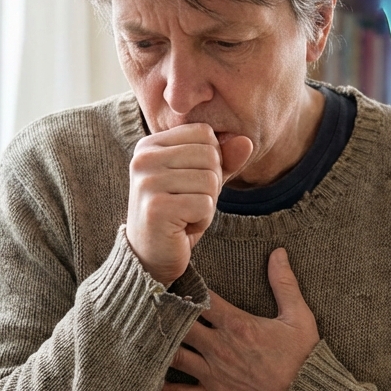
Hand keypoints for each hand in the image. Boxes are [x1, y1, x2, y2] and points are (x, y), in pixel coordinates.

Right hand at [126, 123, 252, 285]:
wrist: (151, 257)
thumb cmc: (178, 214)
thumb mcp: (203, 181)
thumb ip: (224, 159)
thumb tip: (246, 141)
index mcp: (150, 145)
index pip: (204, 132)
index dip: (211, 160)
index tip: (190, 183)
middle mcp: (143, 159)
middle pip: (210, 155)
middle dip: (211, 184)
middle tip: (188, 203)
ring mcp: (147, 182)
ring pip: (210, 180)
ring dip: (207, 204)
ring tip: (184, 215)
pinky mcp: (156, 208)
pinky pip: (205, 204)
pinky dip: (202, 220)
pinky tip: (183, 227)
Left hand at [160, 248, 320, 390]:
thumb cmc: (303, 360)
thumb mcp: (299, 317)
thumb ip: (284, 283)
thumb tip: (278, 252)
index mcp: (237, 324)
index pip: (201, 298)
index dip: (184, 286)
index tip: (172, 278)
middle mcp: (219, 347)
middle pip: (179, 324)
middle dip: (164, 312)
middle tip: (148, 303)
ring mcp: (212, 374)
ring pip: (172, 355)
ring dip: (158, 344)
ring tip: (142, 334)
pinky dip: (159, 387)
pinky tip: (145, 378)